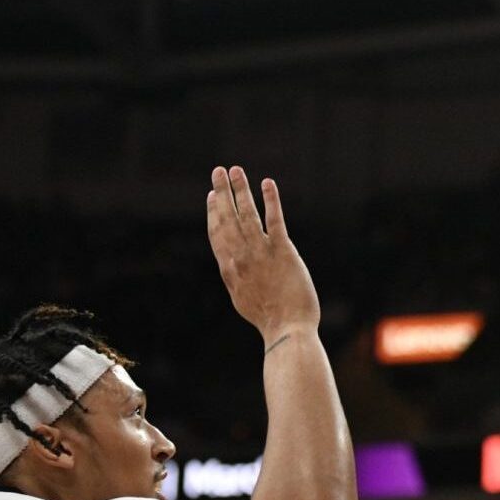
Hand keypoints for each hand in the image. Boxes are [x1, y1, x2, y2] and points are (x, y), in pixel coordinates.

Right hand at [206, 166, 319, 344]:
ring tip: (236, 170)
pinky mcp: (283, 251)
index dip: (214, 212)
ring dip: (240, 190)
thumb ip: (236, 277)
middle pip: (227, 218)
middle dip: (222, 192)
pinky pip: (274, 220)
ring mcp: (261, 253)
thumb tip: (232, 266)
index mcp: (230, 269)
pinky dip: (270, 200)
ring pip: (247, 215)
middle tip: (218, 171)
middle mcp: (241, 257)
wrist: (286, 329)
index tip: (212, 195)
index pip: (217, 234)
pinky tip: (267, 183)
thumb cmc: (269, 319)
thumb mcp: (242, 298)